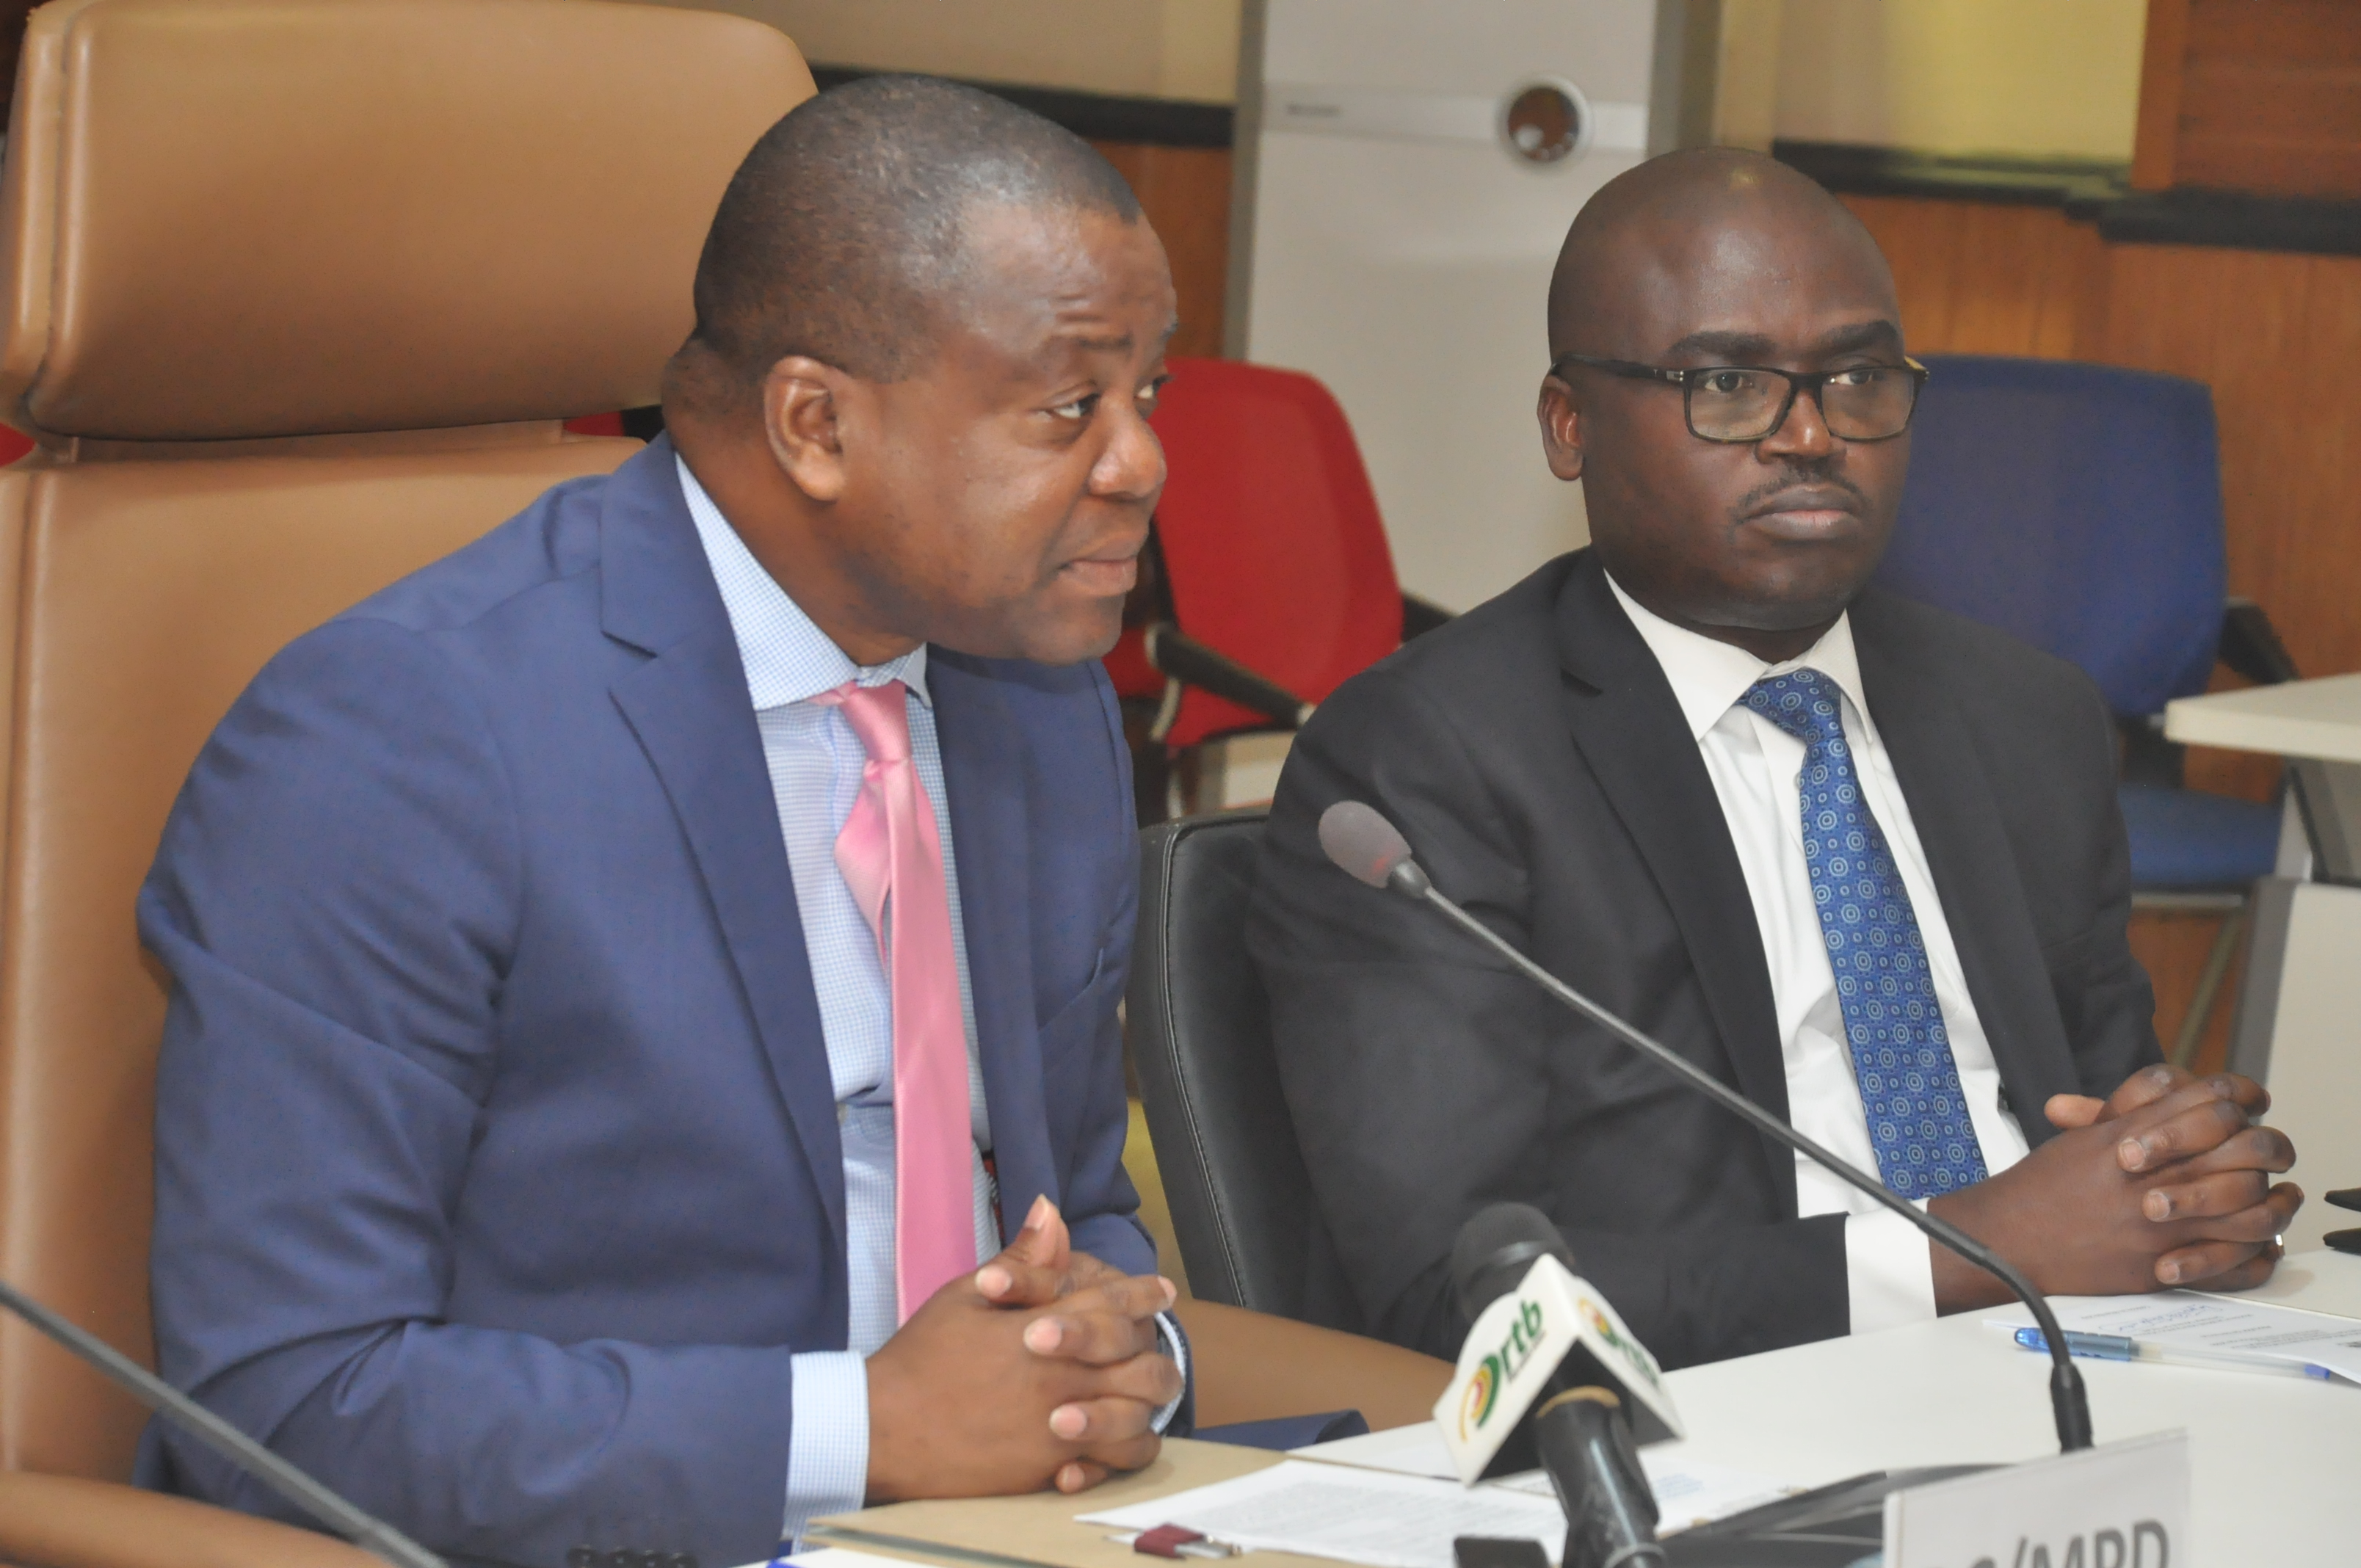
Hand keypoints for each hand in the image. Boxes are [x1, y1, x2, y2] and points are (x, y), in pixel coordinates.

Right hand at [864, 1197, 1180, 1501]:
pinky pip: (1108, 1468)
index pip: (1112, 1304)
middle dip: (1156, 1350)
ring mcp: (1059, 1428)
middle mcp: (1063, 1377)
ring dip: (1145, 1405)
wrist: (884, 1427)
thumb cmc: (922, 1357)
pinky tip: (1111, 1444)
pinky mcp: (1047, 1468)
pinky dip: (1118, 1457)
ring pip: (1137, 1420)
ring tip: (1142, 1396)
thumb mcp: (966, 1295)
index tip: (1161, 1290)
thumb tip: (1051, 1210)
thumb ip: (1022, 1259)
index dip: (1142, 1294)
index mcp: (1045, 1329)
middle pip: (1141, 1364)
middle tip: (1159, 1344)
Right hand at [1929, 1075, 2301, 1309]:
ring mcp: (2161, 1225)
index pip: (2208, 1099)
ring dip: (2271, 1201)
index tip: (2249, 1100)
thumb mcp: (2083, 1137)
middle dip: (2264, 1144)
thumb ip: (2131, 1111)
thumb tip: (2178, 1090)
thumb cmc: (2041, 1188)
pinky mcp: (2162, 1268)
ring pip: (2249, 1206)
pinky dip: (2255, 1256)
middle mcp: (2151, 1177)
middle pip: (2240, 1147)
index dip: (2239, 1095)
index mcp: (2131, 1136)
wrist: (2008, 1241)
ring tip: (2277, 1197)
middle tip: (2268, 1149)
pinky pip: (2232, 1264)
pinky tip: (2261, 1245)